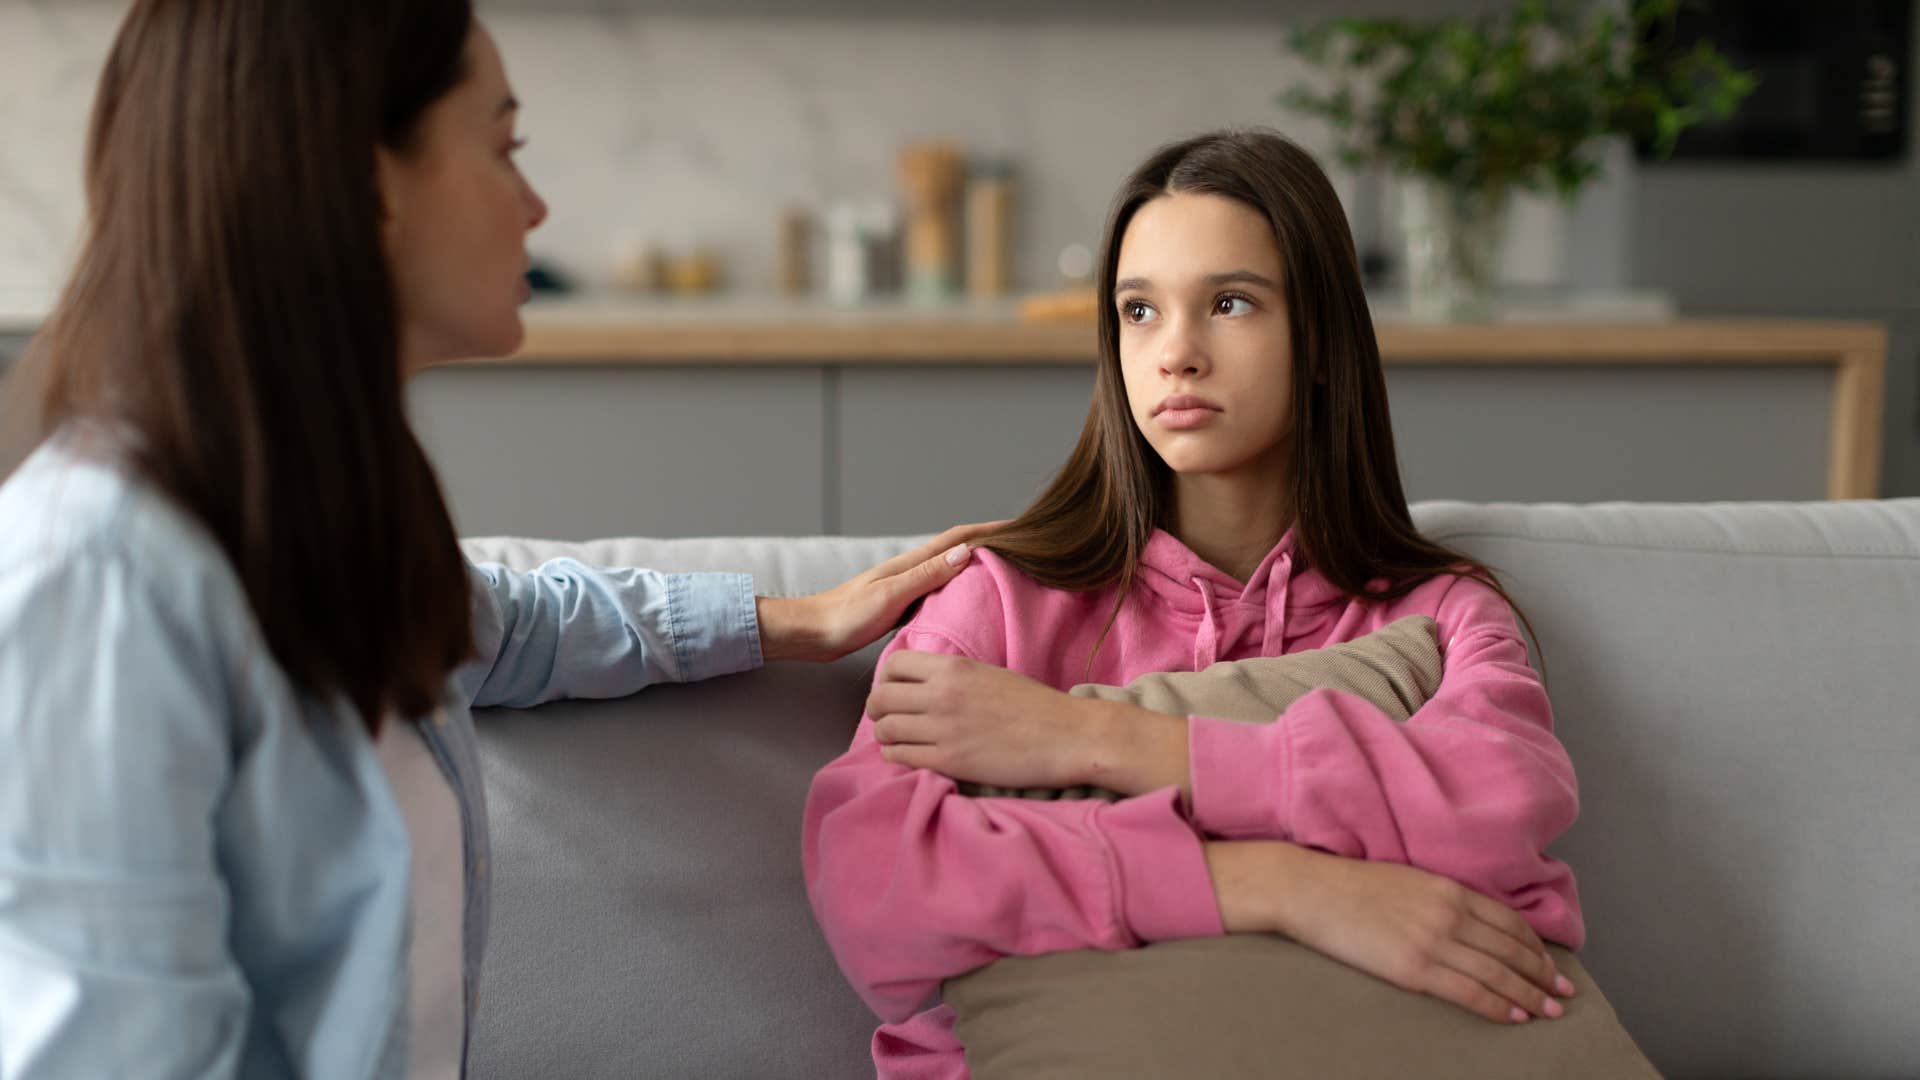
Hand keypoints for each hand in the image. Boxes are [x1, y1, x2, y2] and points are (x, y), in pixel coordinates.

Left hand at [756, 521, 1005, 661]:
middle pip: (960, 548)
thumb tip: (966, 553)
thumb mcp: (888, 598)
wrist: (812, 632)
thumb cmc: (845, 617)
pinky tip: (970, 597)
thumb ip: (925, 577)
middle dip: (993, 541)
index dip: (992, 531)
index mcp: (912, 565)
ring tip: (1009, 566)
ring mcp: (908, 586)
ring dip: (980, 562)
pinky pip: (942, 588)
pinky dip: (962, 585)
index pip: (959, 538)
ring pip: (952, 567)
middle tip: (1028, 545)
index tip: (1024, 527)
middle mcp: (912, 570)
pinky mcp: (903, 604)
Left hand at [867, 650, 1097, 788]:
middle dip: (879, 710)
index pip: (893, 665)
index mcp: (953, 669)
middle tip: (890, 718)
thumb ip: (953, 676)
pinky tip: (910, 756)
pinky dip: (897, 757)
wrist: (1067, 735)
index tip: (897, 691)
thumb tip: (923, 684)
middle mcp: (941, 695)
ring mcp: (942, 729)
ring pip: (885, 730)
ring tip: (899, 739)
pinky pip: (900, 758)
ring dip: (886, 736)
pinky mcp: (948, 761)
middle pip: (881, 699)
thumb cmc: (1034, 705)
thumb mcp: (989, 674)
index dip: (888, 679)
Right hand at [1213, 841, 1574, 1024]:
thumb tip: (1465, 922)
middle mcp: (1450, 914)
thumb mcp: (1407, 880)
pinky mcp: (1413, 967)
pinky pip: (1468, 990)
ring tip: (1549, 1011)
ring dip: (1530, 994)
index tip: (1550, 965)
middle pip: (1511, 949)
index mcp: (1449, 889)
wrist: (1310, 889)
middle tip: (1564, 994)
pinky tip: (1514, 1015)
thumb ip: (1440, 898)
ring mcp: (1433, 941)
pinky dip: (1497, 1004)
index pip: (1508, 921)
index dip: (1535, 947)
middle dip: (1542, 974)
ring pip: (1498, 972)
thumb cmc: (1350, 885)